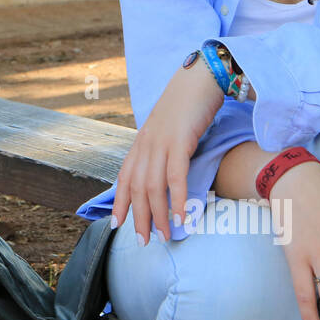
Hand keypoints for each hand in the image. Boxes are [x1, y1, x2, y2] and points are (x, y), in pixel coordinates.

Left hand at [112, 60, 226, 244]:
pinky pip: (176, 176)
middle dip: (138, 218)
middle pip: (136, 188)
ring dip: (158, 216)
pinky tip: (181, 218)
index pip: (124, 177)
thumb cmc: (189, 104)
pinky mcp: (180, 140)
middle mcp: (146, 143)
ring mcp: (161, 142)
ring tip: (164, 237)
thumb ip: (163, 149)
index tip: (117, 225)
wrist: (201, 76)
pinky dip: (177, 200)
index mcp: (141, 141)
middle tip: (144, 242)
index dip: (119, 203)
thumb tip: (167, 173)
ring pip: (152, 187)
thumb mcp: (169, 129)